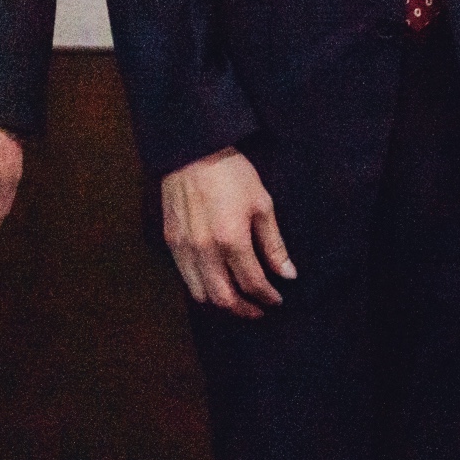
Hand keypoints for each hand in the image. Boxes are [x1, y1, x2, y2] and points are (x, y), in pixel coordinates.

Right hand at [160, 148, 291, 317]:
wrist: (192, 149)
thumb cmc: (231, 173)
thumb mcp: (261, 204)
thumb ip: (274, 244)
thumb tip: (288, 274)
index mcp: (231, 239)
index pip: (253, 283)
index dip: (268, 297)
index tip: (278, 299)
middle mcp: (205, 249)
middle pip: (225, 298)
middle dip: (245, 310)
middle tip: (259, 310)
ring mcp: (184, 247)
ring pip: (201, 294)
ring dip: (221, 303)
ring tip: (237, 300)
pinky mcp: (171, 240)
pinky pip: (185, 277)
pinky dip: (201, 287)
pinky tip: (214, 280)